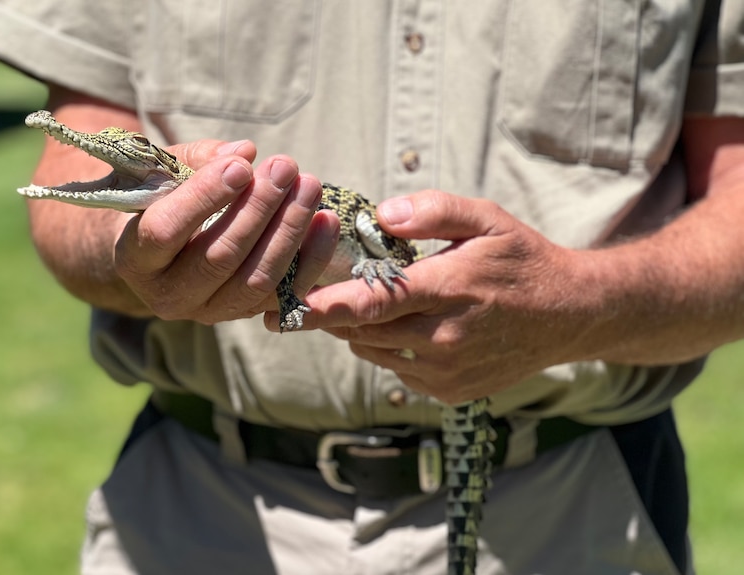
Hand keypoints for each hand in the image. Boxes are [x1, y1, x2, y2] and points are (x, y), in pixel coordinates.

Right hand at [114, 142, 338, 324]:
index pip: (166, 231)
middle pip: (219, 258)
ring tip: (308, 185)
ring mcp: (211, 312)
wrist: (164, 248)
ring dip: (289, 230)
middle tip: (285, 166)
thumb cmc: (162, 199)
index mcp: (135, 260)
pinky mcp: (247, 315)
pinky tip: (326, 219)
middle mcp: (169, 297)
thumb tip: (245, 153)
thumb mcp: (164, 173)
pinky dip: (311, 257)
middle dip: (258, 209)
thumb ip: (197, 160)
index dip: (204, 197)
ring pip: (257, 280)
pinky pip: (286, 293)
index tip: (241, 166)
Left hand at [265, 190, 594, 403]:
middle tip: (310, 294)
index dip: (322, 307)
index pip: (371, 303)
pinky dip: (386, 349)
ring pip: (373, 352)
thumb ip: (434, 211)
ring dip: (358, 330)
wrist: (569, 315)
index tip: (283, 307)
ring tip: (366, 303)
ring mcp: (447, 371)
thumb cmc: (522, 260)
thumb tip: (381, 215)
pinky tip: (405, 327)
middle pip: (362, 331)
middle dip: (330, 314)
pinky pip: (396, 371)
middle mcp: (445, 338)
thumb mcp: (487, 219)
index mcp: (450, 289)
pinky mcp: (450, 391)